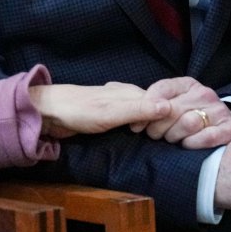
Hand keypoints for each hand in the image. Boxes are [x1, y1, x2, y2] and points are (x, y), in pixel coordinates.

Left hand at [29, 82, 171, 138]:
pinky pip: (131, 118)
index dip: (173, 115)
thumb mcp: (111, 113)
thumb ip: (138, 110)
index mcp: (130, 92)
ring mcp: (117, 104)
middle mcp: (126, 96)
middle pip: (154, 106)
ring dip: (153, 123)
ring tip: (163, 137)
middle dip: (166, 120)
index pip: (162, 102)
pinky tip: (141, 132)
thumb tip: (169, 106)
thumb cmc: (79, 110)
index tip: (182, 132)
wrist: (48, 111)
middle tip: (175, 139)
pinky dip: (139, 125)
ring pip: (143, 112)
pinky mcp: (108, 115)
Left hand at [131, 77, 230, 149]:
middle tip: (155, 135)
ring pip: (188, 123)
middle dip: (157, 127)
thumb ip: (152, 106)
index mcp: (188, 84)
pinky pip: (207, 137)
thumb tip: (134, 121)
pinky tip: (187, 145)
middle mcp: (205, 93)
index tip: (136, 126)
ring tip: (172, 139)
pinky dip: (193, 144)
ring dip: (175, 136)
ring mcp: (219, 110)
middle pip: (171, 109)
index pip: (161, 90)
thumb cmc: (188, 117)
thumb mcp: (170, 106)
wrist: (225, 128)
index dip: (145, 109)